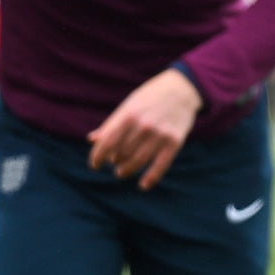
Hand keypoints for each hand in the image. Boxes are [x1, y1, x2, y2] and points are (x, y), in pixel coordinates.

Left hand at [87, 68, 203, 190]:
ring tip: (121, 172)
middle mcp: (143, 125)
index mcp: (129, 114)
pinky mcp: (174, 142)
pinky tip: (143, 185)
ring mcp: (160, 134)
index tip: (94, 165)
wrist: (182, 89)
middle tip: (114, 163)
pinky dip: (151, 178)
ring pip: (138, 161)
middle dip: (114, 161)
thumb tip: (92, 140)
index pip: (107, 142)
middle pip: (122, 153)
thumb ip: (112, 124)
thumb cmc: (150, 97)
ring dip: (126, 170)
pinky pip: (161, 165)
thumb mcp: (129, 105)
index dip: (98, 157)